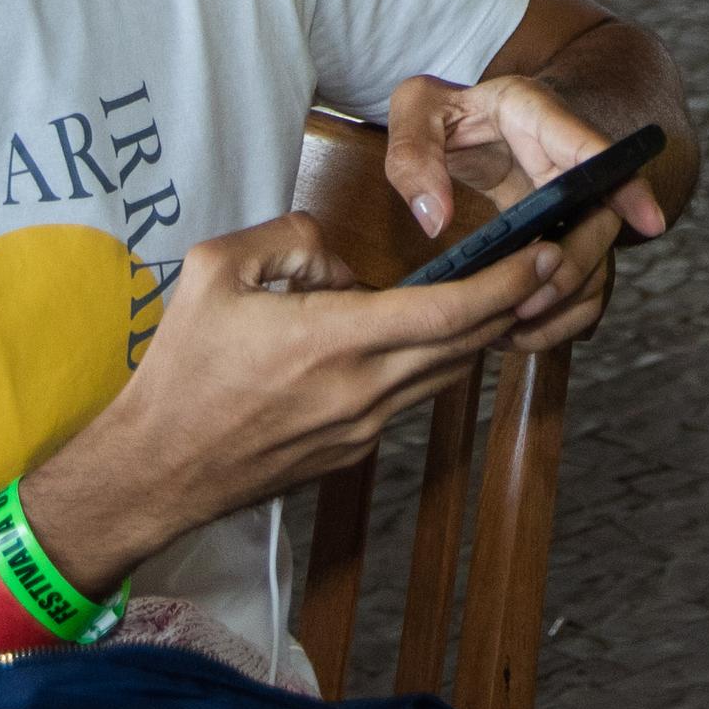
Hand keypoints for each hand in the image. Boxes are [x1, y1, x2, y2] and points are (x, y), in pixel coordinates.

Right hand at [25, 212, 552, 584]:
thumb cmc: (182, 370)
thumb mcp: (217, 269)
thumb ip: (289, 239)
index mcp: (336, 339)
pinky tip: (430, 339)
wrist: (157, 468)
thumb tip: (336, 260)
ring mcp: (362, 427)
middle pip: (466, 343)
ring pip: (445, 373)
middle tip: (551, 263)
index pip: (449, 310)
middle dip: (515, 302)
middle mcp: (363, 389)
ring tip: (505, 295)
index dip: (509, 282)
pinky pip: (410, 397)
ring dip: (480, 335)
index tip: (548, 254)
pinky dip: (434, 364)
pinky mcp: (352, 450)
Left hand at [384, 74, 667, 350]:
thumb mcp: (415, 109)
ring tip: (514, 325)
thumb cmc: (441, 109)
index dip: (624, 186)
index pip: (590, 148)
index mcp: (532, 114)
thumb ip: (412, 155)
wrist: (459, 120)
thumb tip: (435, 219)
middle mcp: (561, 156)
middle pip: (599, 215)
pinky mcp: (560, 230)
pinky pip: (580, 276)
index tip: (650, 223)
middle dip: (573, 264)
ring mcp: (566, 197)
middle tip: (525, 302)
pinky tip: (519, 329)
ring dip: (566, 296)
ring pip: (596, 253)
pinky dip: (559, 310)